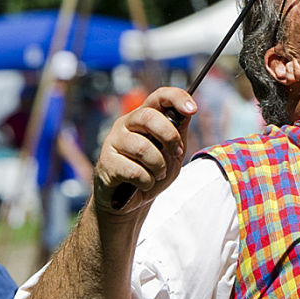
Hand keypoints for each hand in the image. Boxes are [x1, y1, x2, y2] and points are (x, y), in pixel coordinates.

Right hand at [93, 86, 195, 217]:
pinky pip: (134, 171)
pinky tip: (144, 184)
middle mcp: (126, 124)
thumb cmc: (151, 172)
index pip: (158, 96)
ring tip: (158, 174)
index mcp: (144, 116)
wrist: (130, 201)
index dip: (176, 98)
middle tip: (176, 152)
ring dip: (158, 166)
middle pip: (148, 116)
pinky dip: (146, 181)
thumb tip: (187, 113)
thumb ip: (178, 132)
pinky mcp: (106, 162)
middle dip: (169, 136)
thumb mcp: (172, 152)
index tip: (193, 109)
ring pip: (142, 147)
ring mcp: (113, 141)